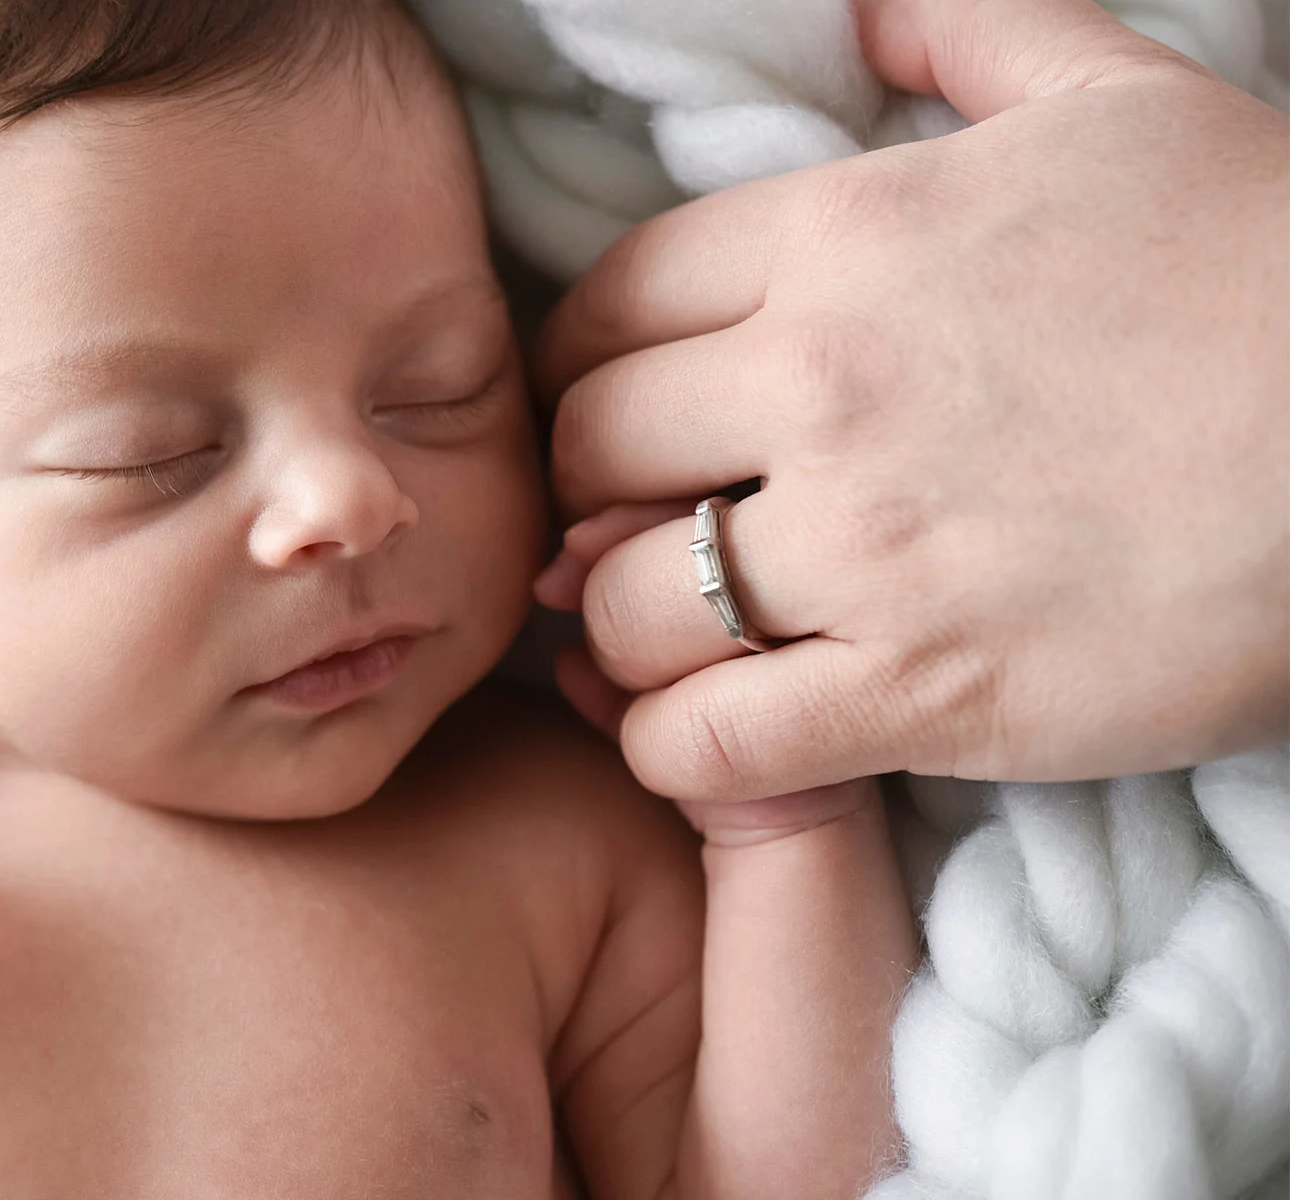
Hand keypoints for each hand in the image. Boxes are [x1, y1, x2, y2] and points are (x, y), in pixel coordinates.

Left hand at [533, 0, 1289, 801]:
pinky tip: (699, 730)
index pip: (609, 303)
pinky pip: (703, 739)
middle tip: (638, 520)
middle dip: (592, 490)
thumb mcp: (1122, 102)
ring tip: (672, 633)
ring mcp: (867, 541)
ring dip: (622, 627)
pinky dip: (670, 747)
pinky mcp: (922, 687)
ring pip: (623, 602)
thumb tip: (867, 5)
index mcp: (846, 233)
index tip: (620, 409)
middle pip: (590, 446)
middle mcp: (825, 380)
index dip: (588, 364)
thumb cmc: (1272, 264)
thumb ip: (974, 34)